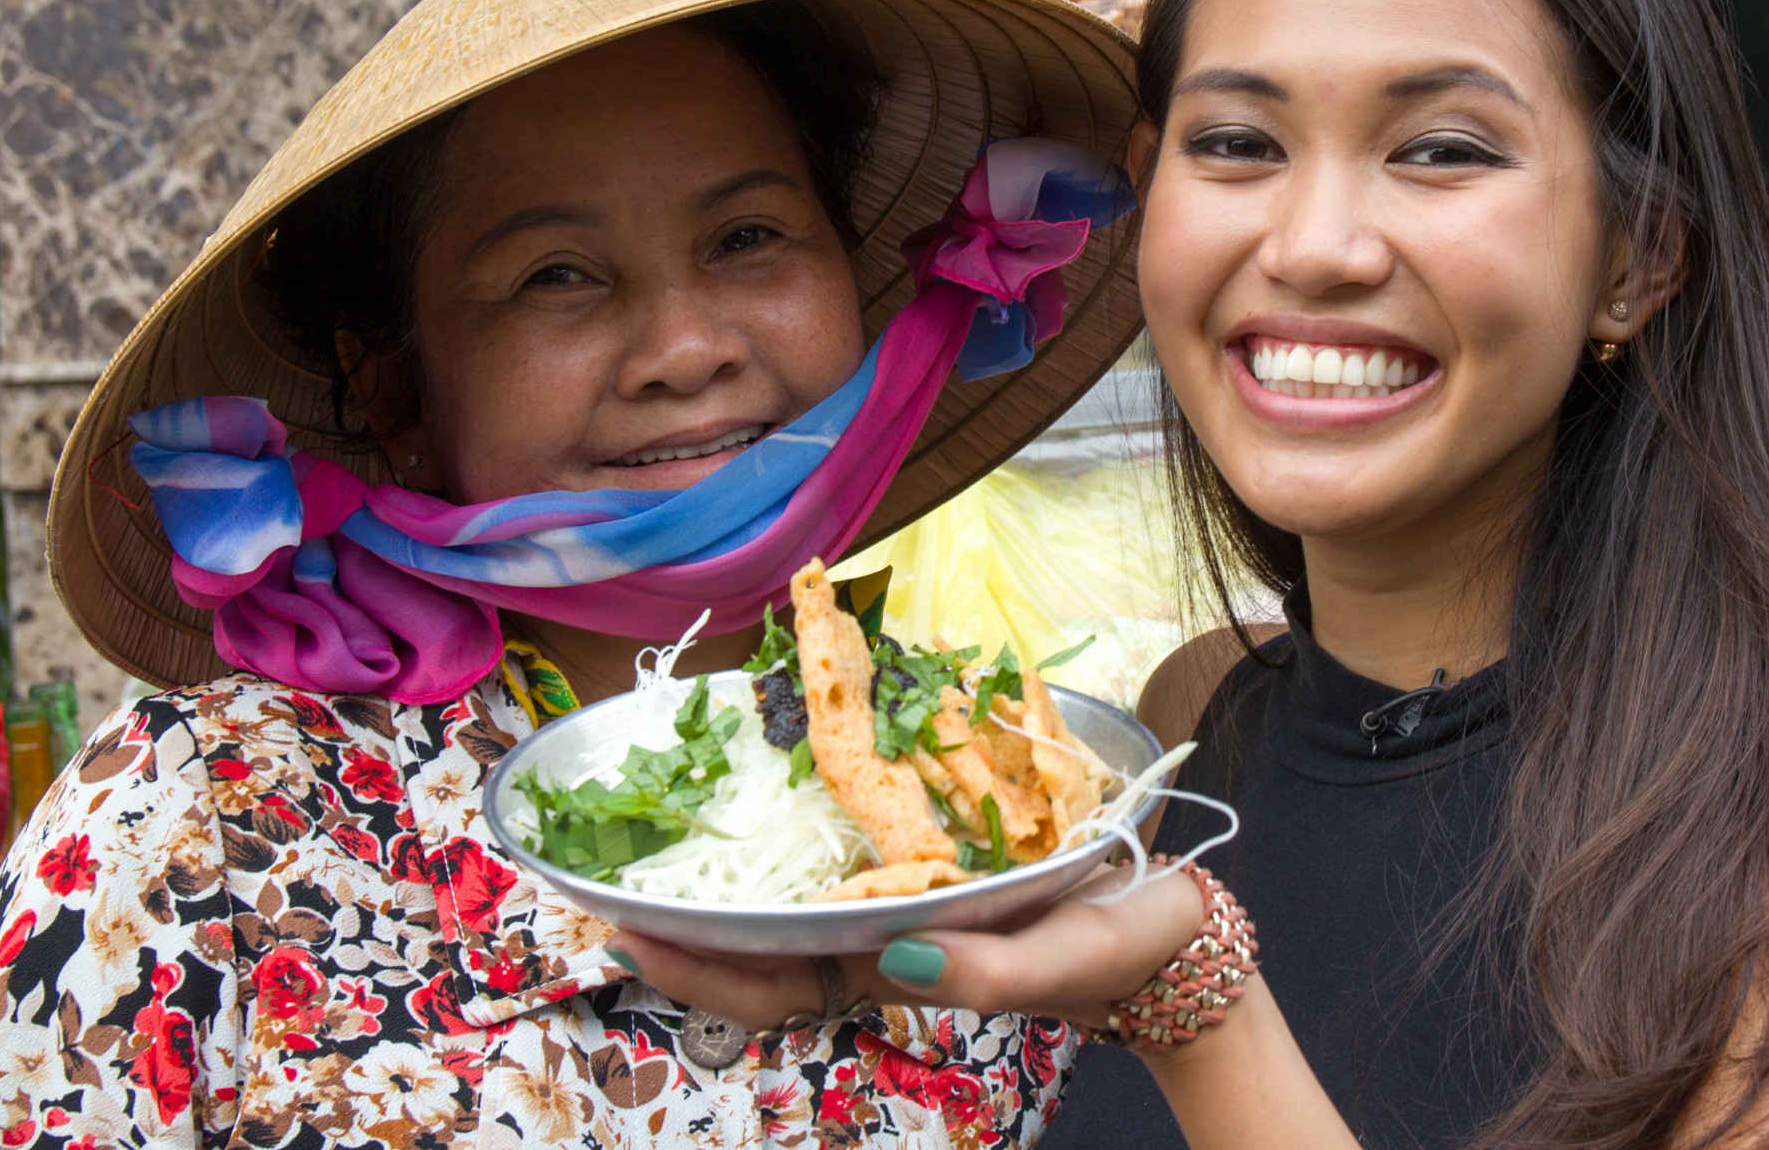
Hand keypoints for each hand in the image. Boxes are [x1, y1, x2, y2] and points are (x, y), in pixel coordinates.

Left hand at [606, 863, 1205, 1029]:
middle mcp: (880, 939)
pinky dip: (788, 825)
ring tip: (652, 836)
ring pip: (785, 900)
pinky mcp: (919, 863)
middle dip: (682, 924)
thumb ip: (989, 973)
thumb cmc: (1115, 949)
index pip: (774, 984)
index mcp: (898, 971)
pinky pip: (835, 853)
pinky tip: (757, 784)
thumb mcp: (1062, 958)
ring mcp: (894, 903)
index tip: (631, 936)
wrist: (1165, 926)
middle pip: (756, 946)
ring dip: (721, 876)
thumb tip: (899, 964)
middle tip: (603, 882)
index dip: (699, 968)